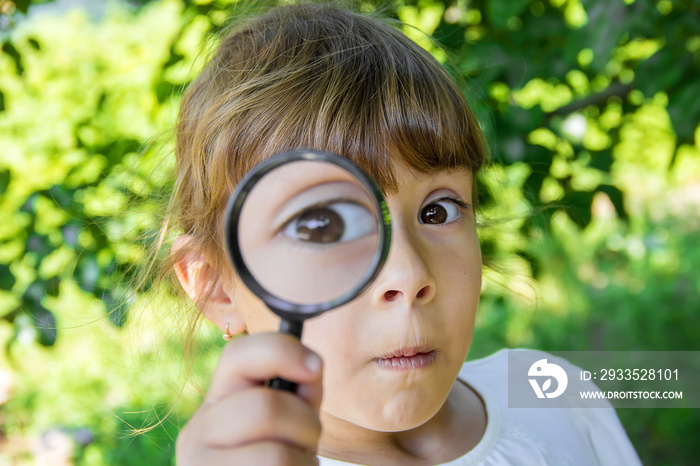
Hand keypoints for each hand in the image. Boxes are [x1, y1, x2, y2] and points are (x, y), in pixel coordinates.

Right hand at [176, 332, 322, 464]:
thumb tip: (311, 366)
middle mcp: (198, 433)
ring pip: (275, 455)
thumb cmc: (280, 462)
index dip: (281, 352)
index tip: (315, 366)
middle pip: (264, 408)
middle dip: (305, 424)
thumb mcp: (288, 422)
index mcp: (216, 402)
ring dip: (303, 461)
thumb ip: (298, 393)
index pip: (237, 356)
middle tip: (306, 441)